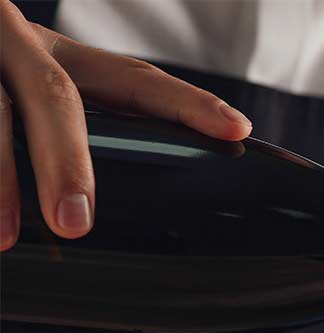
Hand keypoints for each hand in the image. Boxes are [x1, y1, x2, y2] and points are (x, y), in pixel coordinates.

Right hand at [0, 0, 250, 250]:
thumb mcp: (21, 89)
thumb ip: (56, 135)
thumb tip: (82, 224)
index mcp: (54, 55)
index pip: (132, 79)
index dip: (186, 103)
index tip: (238, 129)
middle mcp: (13, 41)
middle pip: (53, 96)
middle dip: (66, 162)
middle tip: (76, 224)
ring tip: (0, 238)